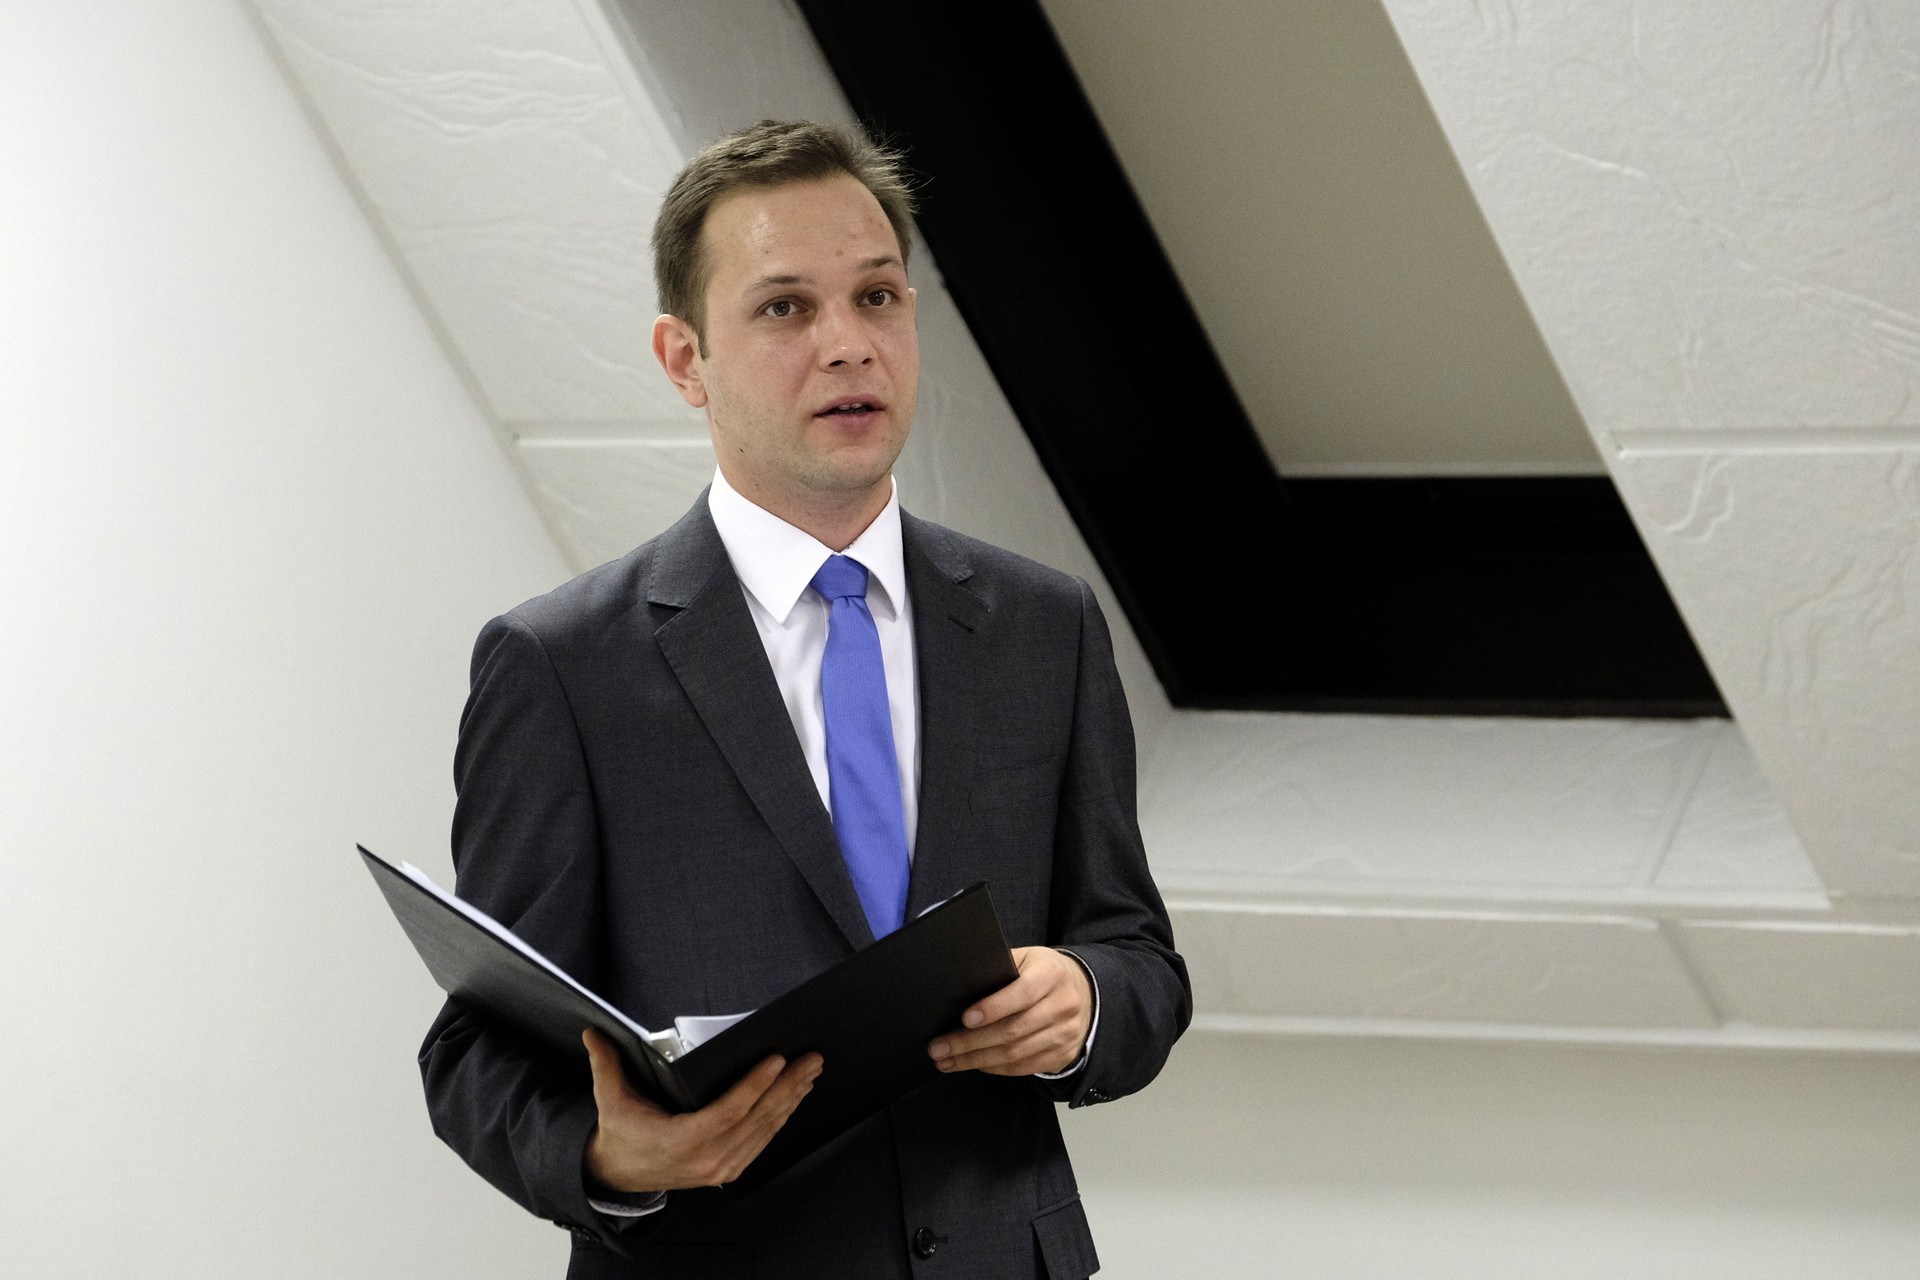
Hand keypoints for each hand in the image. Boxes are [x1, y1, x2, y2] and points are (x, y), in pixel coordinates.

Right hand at [581, 1028, 821, 1191]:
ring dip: (792, 1100)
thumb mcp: (610, 1099)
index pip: (728, 1111)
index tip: (777, 1060)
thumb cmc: (622, 1133)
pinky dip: (781, 1118)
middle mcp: (706, 1159)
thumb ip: (605, 1064)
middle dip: (788, 1086)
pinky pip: (762, 1143)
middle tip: (811, 1060)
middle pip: (757, 1119)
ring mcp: (720, 1169)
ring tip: (811, 1073)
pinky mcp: (728, 1172)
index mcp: (680, 1141)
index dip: (756, 1085)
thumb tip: (593, 1033)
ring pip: (765, 1131)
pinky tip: (794, 1098)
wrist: (620, 1175)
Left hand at [927, 947, 1091, 1076]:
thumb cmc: (1042, 972)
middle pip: (1013, 1030)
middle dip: (970, 1042)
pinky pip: (1024, 1067)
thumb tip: (958, 986)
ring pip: (1015, 1054)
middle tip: (939, 1048)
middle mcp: (1063, 1005)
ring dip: (976, 1060)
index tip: (965, 1019)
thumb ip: (999, 969)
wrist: (1082, 992)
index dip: (993, 1008)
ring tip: (947, 1061)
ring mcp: (1065, 1033)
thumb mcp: (1026, 959)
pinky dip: (995, 1068)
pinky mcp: (1062, 1055)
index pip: (1022, 993)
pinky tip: (975, 1064)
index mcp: (1051, 974)